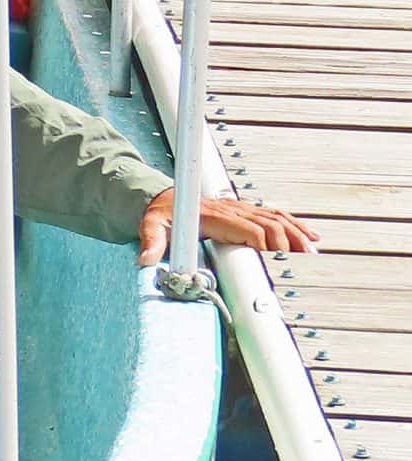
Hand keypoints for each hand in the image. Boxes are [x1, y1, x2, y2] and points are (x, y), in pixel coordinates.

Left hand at [137, 191, 319, 265]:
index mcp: (212, 216)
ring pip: (275, 218)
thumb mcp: (151, 226)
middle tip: (306, 260)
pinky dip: (293, 224)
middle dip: (288, 240)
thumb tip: (146, 261)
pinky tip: (310, 235)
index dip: (264, 241)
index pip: (246, 228)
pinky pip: (274, 215)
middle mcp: (230, 210)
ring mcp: (239, 209)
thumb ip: (150, 243)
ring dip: (296, 232)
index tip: (279, 257)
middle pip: (267, 223)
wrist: (162, 199)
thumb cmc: (159, 214)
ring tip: (314, 250)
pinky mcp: (245, 211)